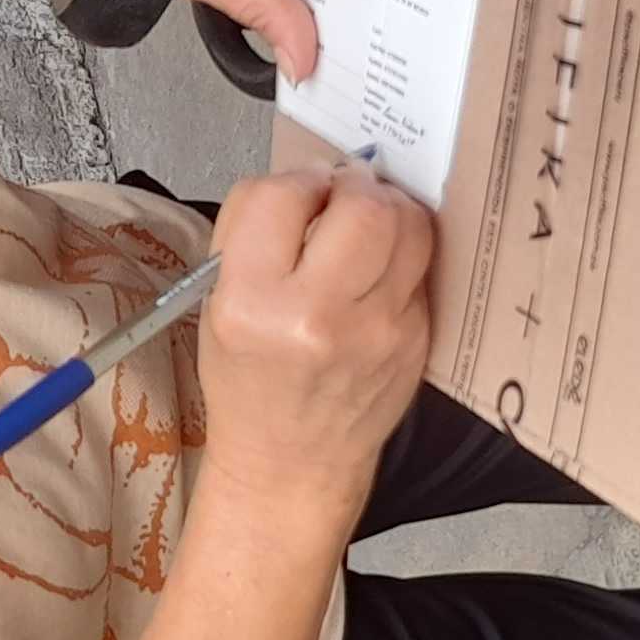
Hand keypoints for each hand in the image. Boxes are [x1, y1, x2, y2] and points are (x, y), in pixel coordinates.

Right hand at [196, 167, 434, 509]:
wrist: (292, 461)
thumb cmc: (250, 383)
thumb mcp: (218, 305)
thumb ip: (251, 232)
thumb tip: (307, 178)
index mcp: (253, 304)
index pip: (282, 196)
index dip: (296, 180)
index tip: (300, 192)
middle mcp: (318, 317)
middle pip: (363, 205)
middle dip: (353, 185)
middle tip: (340, 197)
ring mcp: (379, 330)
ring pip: (408, 226)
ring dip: (389, 208)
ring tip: (367, 221)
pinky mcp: (416, 338)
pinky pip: (421, 265)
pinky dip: (402, 251)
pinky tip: (379, 266)